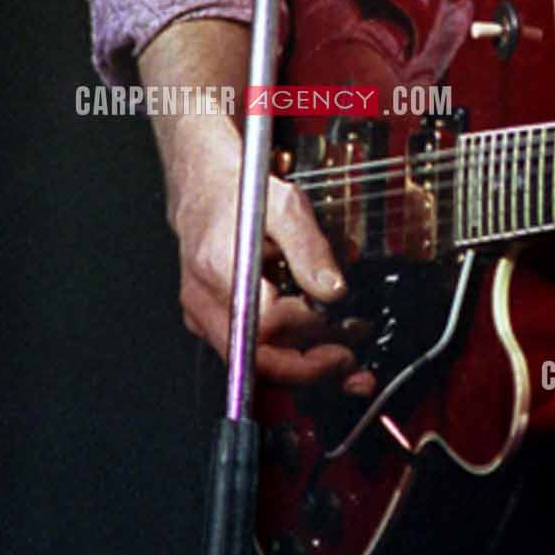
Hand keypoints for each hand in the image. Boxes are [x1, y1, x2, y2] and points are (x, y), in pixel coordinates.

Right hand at [164, 113, 371, 393]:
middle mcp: (204, 301)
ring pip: (253, 364)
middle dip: (309, 365)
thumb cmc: (242, 193)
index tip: (334, 316)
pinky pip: (249, 353)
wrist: (204, 188)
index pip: (262, 324)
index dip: (303, 328)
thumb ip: (310, 249)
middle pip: (255, 358)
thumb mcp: (286, 205)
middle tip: (349, 353)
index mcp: (220, 269)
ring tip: (346, 352)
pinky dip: (286, 357)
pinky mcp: (213, 323)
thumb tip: (332, 291)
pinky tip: (318, 348)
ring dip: (304, 366)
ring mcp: (204, 317)